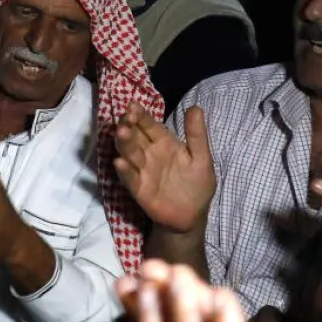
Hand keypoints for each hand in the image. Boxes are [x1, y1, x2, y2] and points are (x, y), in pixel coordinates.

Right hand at [114, 104, 215, 233]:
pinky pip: (130, 178)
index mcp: (163, 143)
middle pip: (135, 136)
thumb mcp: (201, 158)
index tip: (133, 105)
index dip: (141, 115)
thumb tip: (195, 107)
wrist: (193, 216)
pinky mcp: (138, 189)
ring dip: (124, 143)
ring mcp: (141, 170)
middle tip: (126, 118)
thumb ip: (196, 135)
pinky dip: (125, 170)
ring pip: (129, 153)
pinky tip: (120, 162)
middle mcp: (148, 153)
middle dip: (128, 125)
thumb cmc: (197, 185)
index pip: (149, 125)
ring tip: (121, 132)